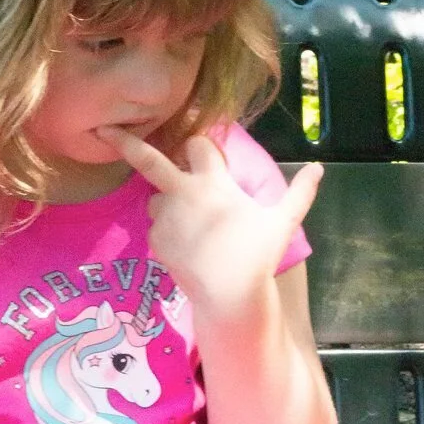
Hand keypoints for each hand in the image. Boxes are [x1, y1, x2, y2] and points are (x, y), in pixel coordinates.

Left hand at [106, 128, 321, 326]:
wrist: (229, 295)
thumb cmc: (257, 254)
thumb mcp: (283, 222)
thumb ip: (300, 192)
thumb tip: (319, 167)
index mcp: (212, 181)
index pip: (200, 144)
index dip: (205, 147)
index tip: (209, 154)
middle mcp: (182, 193)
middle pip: (147, 159)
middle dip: (125, 141)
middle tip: (104, 128)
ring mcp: (165, 218)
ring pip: (157, 198)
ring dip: (169, 201)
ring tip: (192, 222)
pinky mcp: (156, 241)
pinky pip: (159, 228)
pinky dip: (169, 231)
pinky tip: (188, 246)